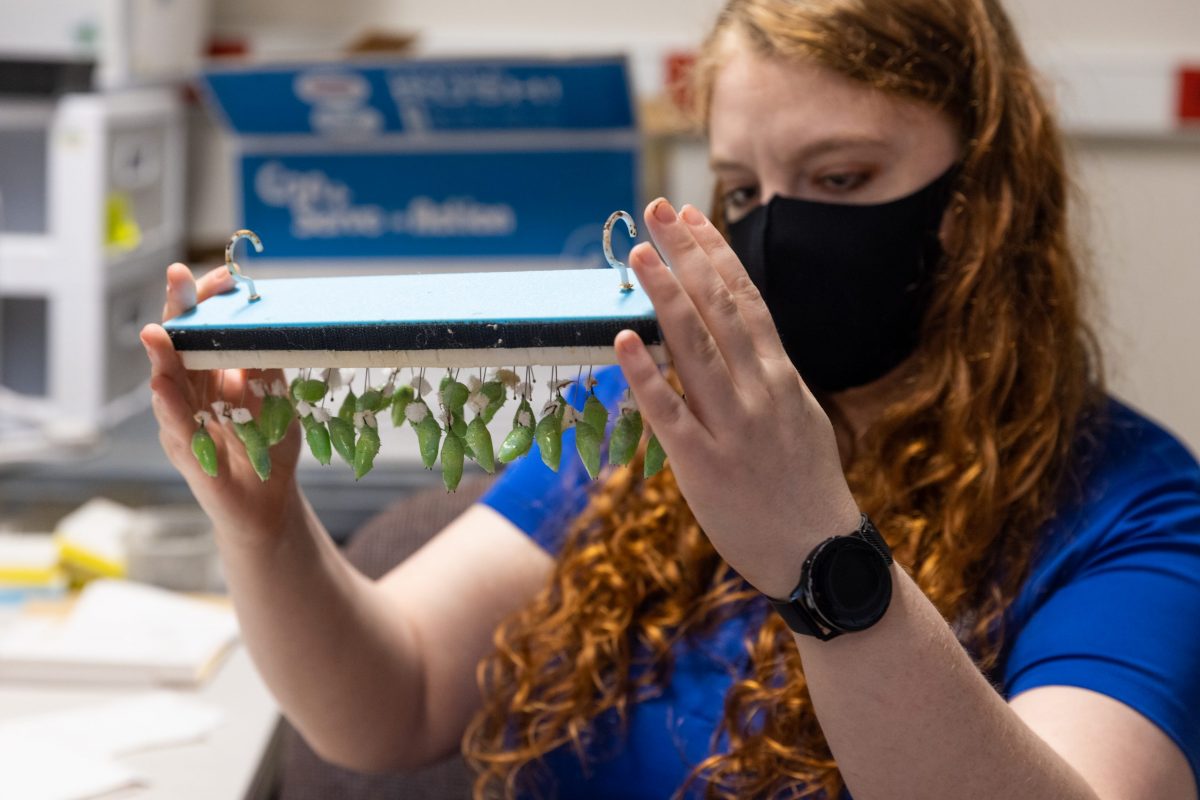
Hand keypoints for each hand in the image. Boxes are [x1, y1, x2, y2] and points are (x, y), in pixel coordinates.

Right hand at [141, 263, 303, 543]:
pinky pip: (177, 427)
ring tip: (157, 331)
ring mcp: (182, 422)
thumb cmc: (268, 445)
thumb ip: (265, 367)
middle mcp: (189, 393)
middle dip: (177, 311)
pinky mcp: (188, 455)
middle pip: (177, 345)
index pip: (202, 328)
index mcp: (210, 373)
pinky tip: (163, 388)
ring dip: (162, 357)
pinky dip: (170, 407)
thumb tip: (265, 324)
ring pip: (168, 384)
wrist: (268, 500)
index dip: (208, 302)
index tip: (224, 276)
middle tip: (177, 276)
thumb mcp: (276, 399)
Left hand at [613, 200, 860, 597]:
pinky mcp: (704, 464)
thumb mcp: (799, 415)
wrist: (819, 552)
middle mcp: (759, 389)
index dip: (715, 253)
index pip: (746, 298)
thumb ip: (768, 375)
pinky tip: (624, 339)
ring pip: (696, 348)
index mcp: (781, 374)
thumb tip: (743, 338)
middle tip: (656, 210)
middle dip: (686, 254)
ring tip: (639, 255)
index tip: (690, 215)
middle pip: (719, 308)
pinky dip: (646, 375)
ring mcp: (733, 425)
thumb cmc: (806, 484)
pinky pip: (669, 412)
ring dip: (666, 296)